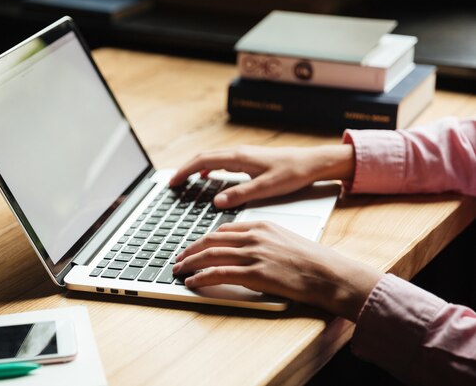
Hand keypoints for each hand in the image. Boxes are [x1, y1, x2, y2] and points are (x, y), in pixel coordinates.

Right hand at [169, 145, 354, 208]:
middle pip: (203, 157)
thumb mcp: (266, 188)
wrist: (312, 163)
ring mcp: (243, 155)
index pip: (203, 161)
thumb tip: (217, 202)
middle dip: (186, 170)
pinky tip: (209, 176)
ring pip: (212, 158)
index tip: (173, 182)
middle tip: (173, 183)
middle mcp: (238, 153)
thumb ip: (240, 195)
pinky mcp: (249, 160)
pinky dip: (209, 168)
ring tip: (185, 180)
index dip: (185, 171)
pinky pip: (222, 161)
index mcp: (239, 158)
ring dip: (196, 168)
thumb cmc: (292, 174)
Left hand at [172, 221, 381, 320]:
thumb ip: (262, 241)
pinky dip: (201, 277)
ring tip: (178, 270)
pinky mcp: (254, 274)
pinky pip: (219, 273)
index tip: (194, 246)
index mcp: (261, 226)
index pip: (223, 230)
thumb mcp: (285, 240)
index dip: (204, 239)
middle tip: (178, 258)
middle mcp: (254, 237)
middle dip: (190, 250)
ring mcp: (253, 254)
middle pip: (211, 240)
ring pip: (210, 255)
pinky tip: (192, 281)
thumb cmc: (313, 261)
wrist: (329, 274)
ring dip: (190, 263)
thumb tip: (244, 250)